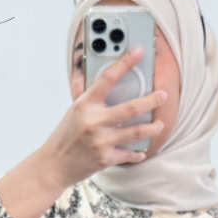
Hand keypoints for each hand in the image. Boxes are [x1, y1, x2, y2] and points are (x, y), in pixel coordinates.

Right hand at [0, 45, 166, 217]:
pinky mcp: (105, 158)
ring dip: (152, 128)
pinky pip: (128, 154)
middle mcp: (94, 121)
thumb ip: (82, 93)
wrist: (54, 166)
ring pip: (137, 131)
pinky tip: (141, 151)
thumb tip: (83, 72)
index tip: (138, 52)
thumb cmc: (63, 137)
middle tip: (163, 96)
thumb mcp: (72, 111)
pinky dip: (137, 153)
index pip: (108, 78)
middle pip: (132, 108)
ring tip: (159, 124)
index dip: (125, 63)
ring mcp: (101, 141)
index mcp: (85, 105)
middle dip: (152, 101)